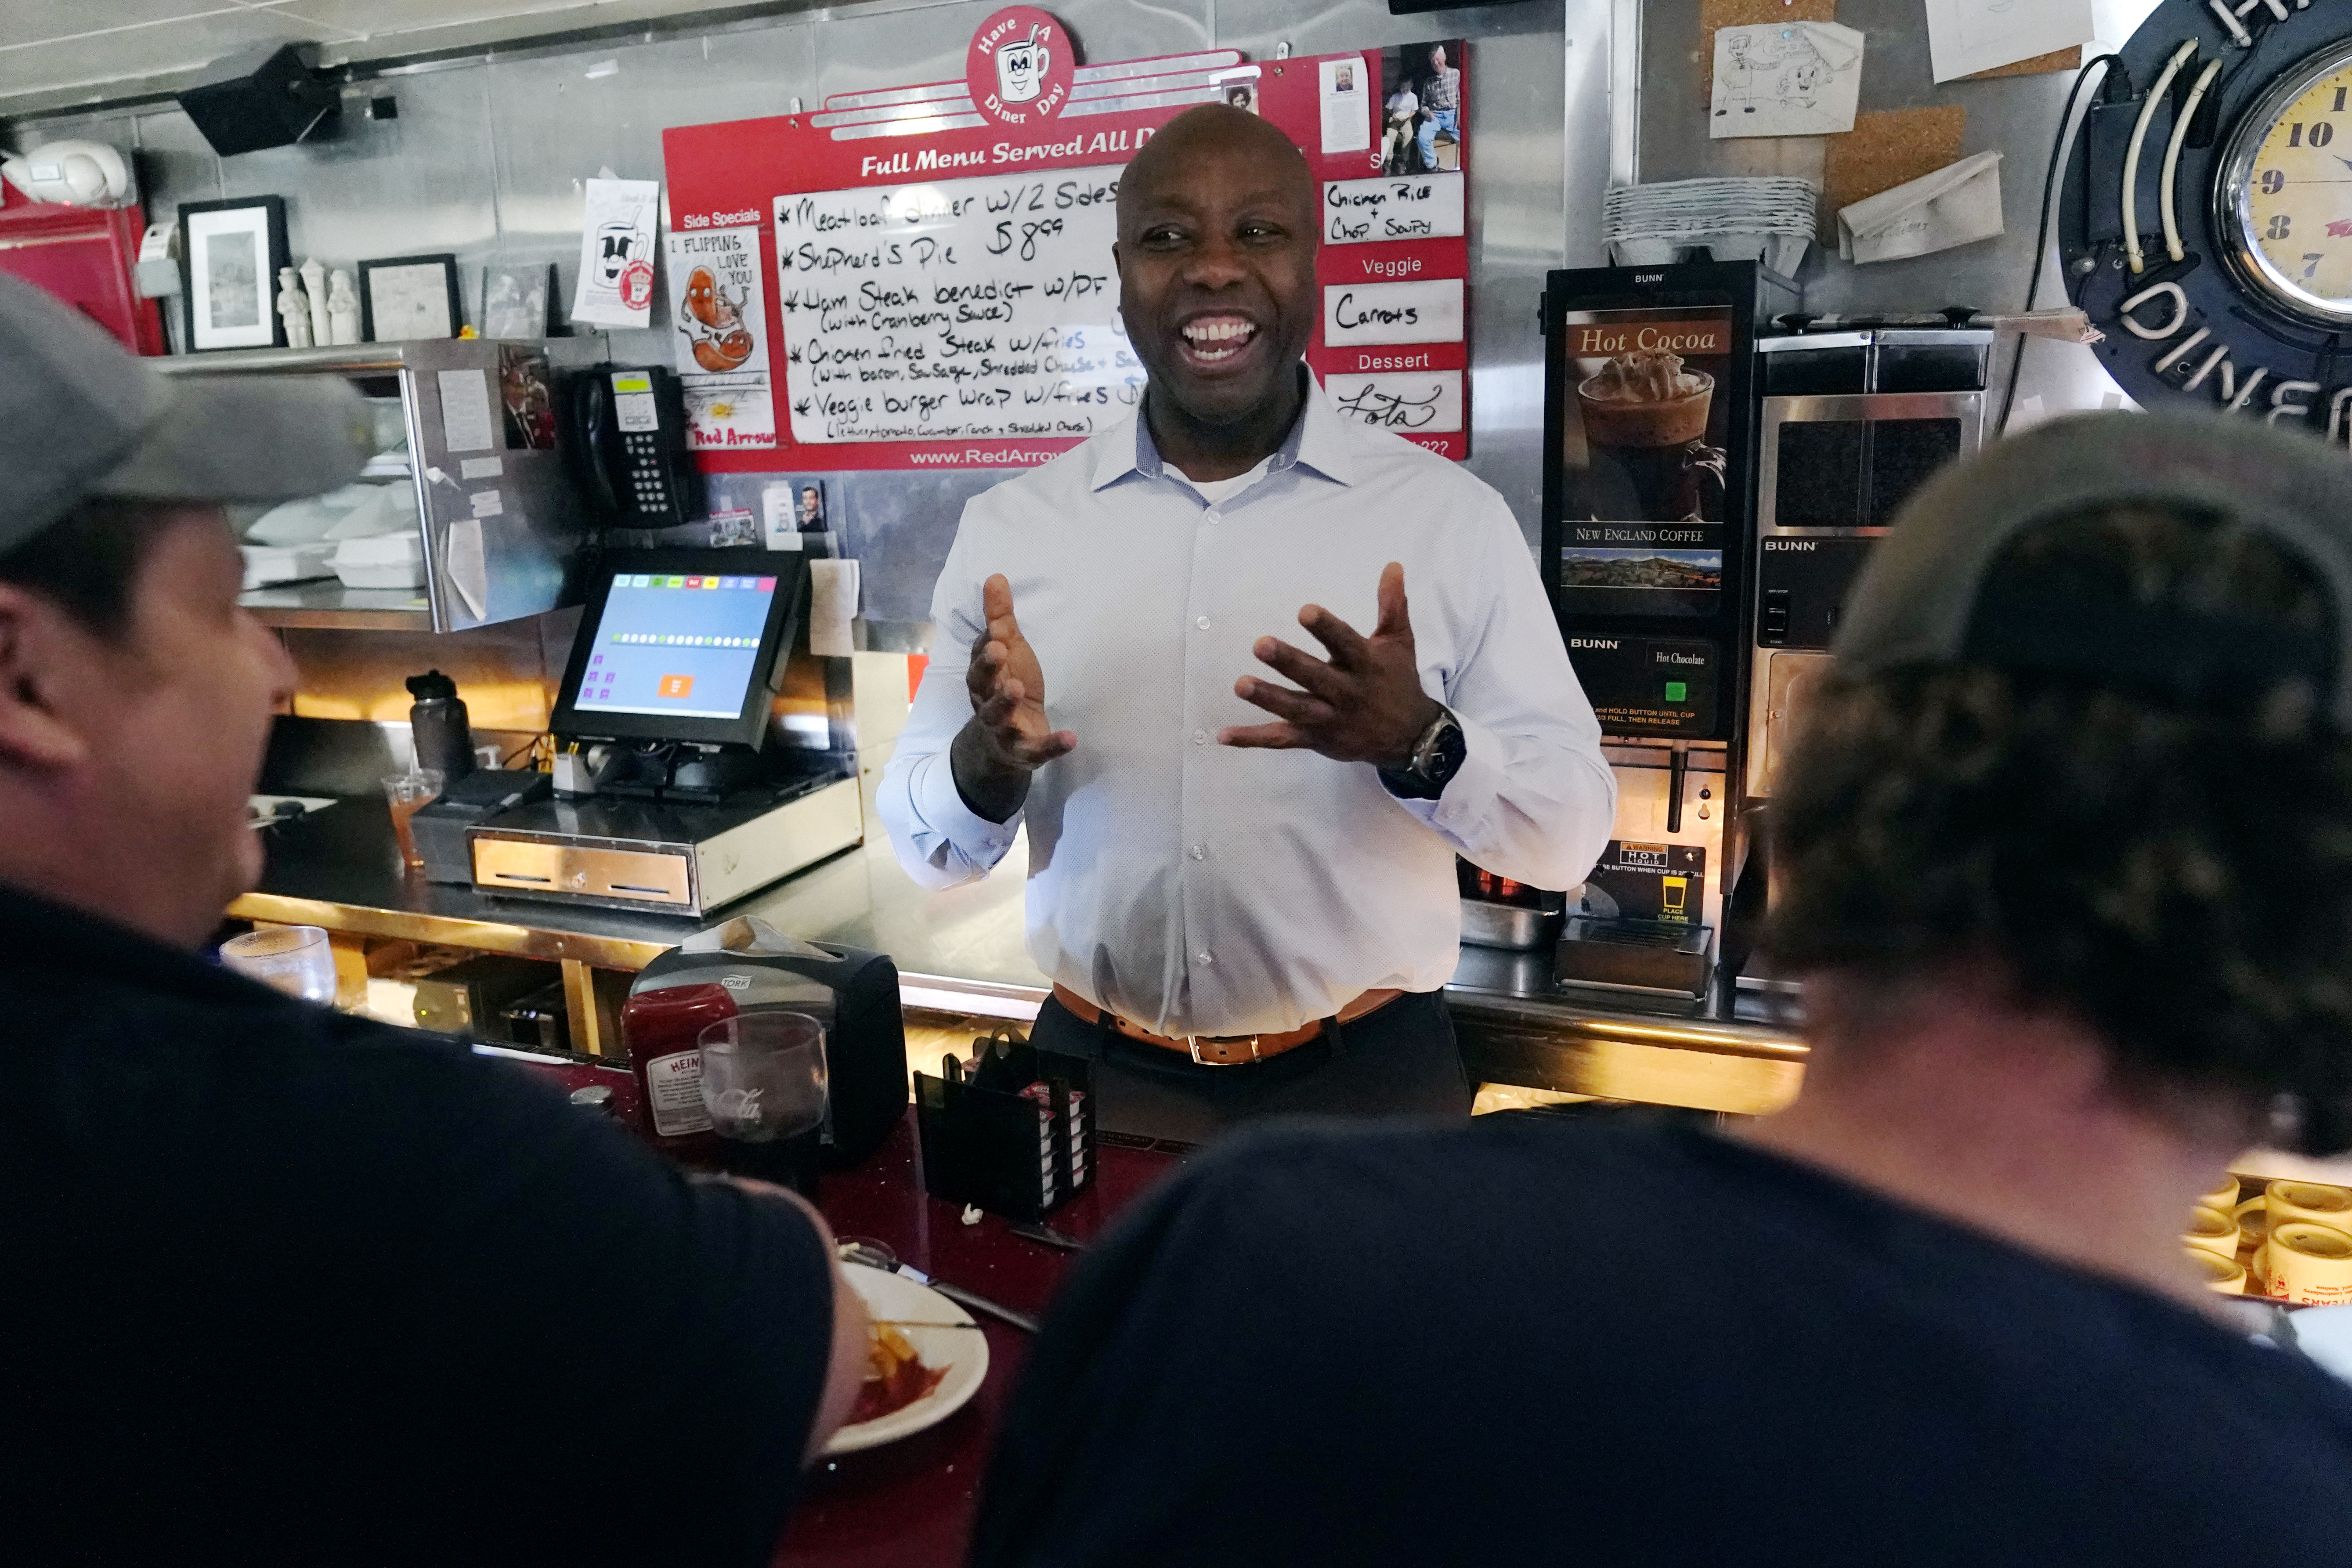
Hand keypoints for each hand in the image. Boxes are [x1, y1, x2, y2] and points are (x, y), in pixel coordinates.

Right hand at [950, 573, 1074, 821]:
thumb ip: (1000, 618)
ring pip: (998, 717)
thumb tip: (995, 577)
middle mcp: (986, 702)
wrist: (1003, 742)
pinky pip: (1036, 750)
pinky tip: (1071, 738)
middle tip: (1000, 652)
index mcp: (983, 677)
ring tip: (1018, 687)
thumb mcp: (1007, 651)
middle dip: (989, 669)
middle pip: (982, 686)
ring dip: (1007, 702)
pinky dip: (1052, 745)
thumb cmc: (1006, 685)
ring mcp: (1004, 729)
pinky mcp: (1024, 751)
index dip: (986, 648)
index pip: (980, 659)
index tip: (997, 633)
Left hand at [1219, 561, 1440, 767]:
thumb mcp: (1399, 642)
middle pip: (1314, 676)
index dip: (1326, 628)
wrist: (1409, 737)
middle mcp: (1346, 692)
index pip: (1345, 642)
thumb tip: (1393, 564)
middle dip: (1288, 662)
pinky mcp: (1315, 739)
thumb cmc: (1399, 681)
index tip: (1305, 611)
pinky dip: (1252, 739)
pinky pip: (1281, 739)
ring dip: (1268, 698)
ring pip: (1295, 709)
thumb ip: (1392, 604)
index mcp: (1365, 664)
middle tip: (1260, 644)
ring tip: (1240, 685)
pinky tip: (1223, 735)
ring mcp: (1329, 718)